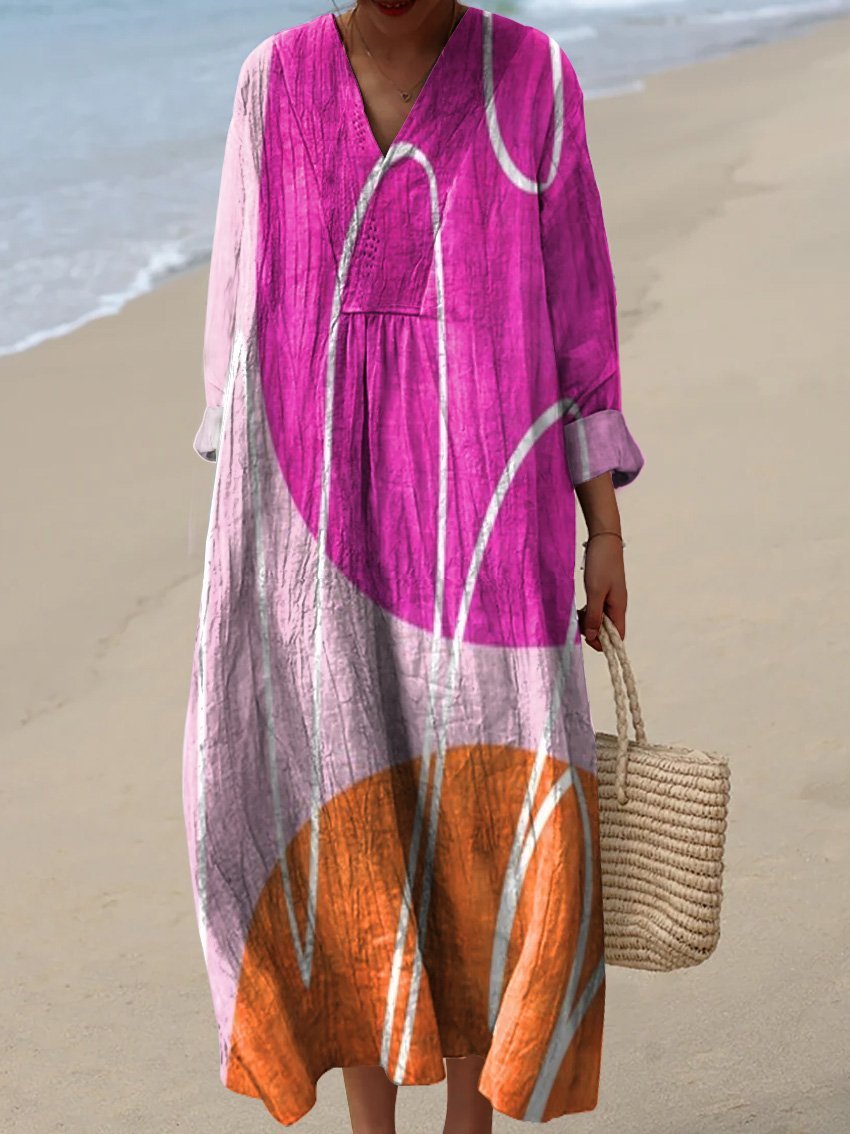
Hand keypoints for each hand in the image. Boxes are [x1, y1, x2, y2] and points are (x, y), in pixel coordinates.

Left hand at [578, 533, 626, 651]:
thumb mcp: (595, 592)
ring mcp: (611, 598)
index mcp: (619, 607)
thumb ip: (594, 615)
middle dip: (593, 632)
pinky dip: (588, 612)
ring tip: (577, 616)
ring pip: (601, 619)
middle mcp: (617, 605)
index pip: (618, 636)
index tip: (587, 640)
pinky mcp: (604, 591)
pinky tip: (579, 609)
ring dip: (589, 622)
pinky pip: (597, 609)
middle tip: (578, 625)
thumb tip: (593, 637)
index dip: (604, 644)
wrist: (604, 539)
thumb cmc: (601, 563)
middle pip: (608, 630)